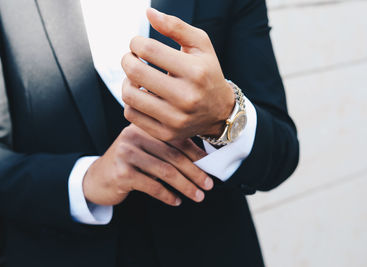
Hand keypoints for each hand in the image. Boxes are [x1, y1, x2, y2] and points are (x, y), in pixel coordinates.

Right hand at [83, 124, 212, 206]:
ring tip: (197, 196)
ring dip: (185, 186)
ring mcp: (126, 153)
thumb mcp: (145, 150)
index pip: (176, 137)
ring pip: (165, 171)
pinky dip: (167, 195)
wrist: (96, 178)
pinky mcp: (121, 173)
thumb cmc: (128, 164)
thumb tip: (201, 160)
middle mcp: (134, 135)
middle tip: (208, 185)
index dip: (196, 153)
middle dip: (194, 172)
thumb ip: (165, 149)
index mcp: (144, 127)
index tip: (210, 166)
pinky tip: (176, 201)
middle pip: (173, 154)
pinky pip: (152, 185)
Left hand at [121, 8, 234, 141]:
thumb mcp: (200, 45)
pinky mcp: (166, 133)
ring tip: (136, 78)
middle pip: (135, 72)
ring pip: (129, 95)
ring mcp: (176, 119)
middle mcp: (187, 97)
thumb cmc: (207, 73)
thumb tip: (148, 13)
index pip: (148, 49)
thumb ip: (176, 26)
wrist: (219, 112)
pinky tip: (142, 96)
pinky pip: (131, 115)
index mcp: (196, 71)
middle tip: (131, 58)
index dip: (135, 42)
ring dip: (126, 82)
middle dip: (126, 59)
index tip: (138, 45)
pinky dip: (131, 103)